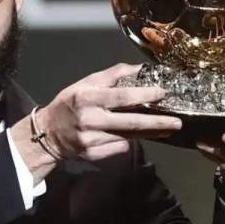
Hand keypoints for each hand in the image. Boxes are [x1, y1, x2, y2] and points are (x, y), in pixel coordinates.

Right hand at [37, 63, 182, 161]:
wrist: (47, 134)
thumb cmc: (68, 104)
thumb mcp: (85, 83)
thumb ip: (112, 76)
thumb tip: (138, 69)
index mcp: (87, 98)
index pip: (121, 96)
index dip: (144, 95)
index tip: (162, 94)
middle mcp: (90, 120)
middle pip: (129, 123)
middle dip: (156, 123)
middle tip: (177, 123)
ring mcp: (91, 140)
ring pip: (127, 137)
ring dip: (148, 133)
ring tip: (166, 128)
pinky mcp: (92, 155)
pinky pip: (118, 149)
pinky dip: (127, 142)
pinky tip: (131, 137)